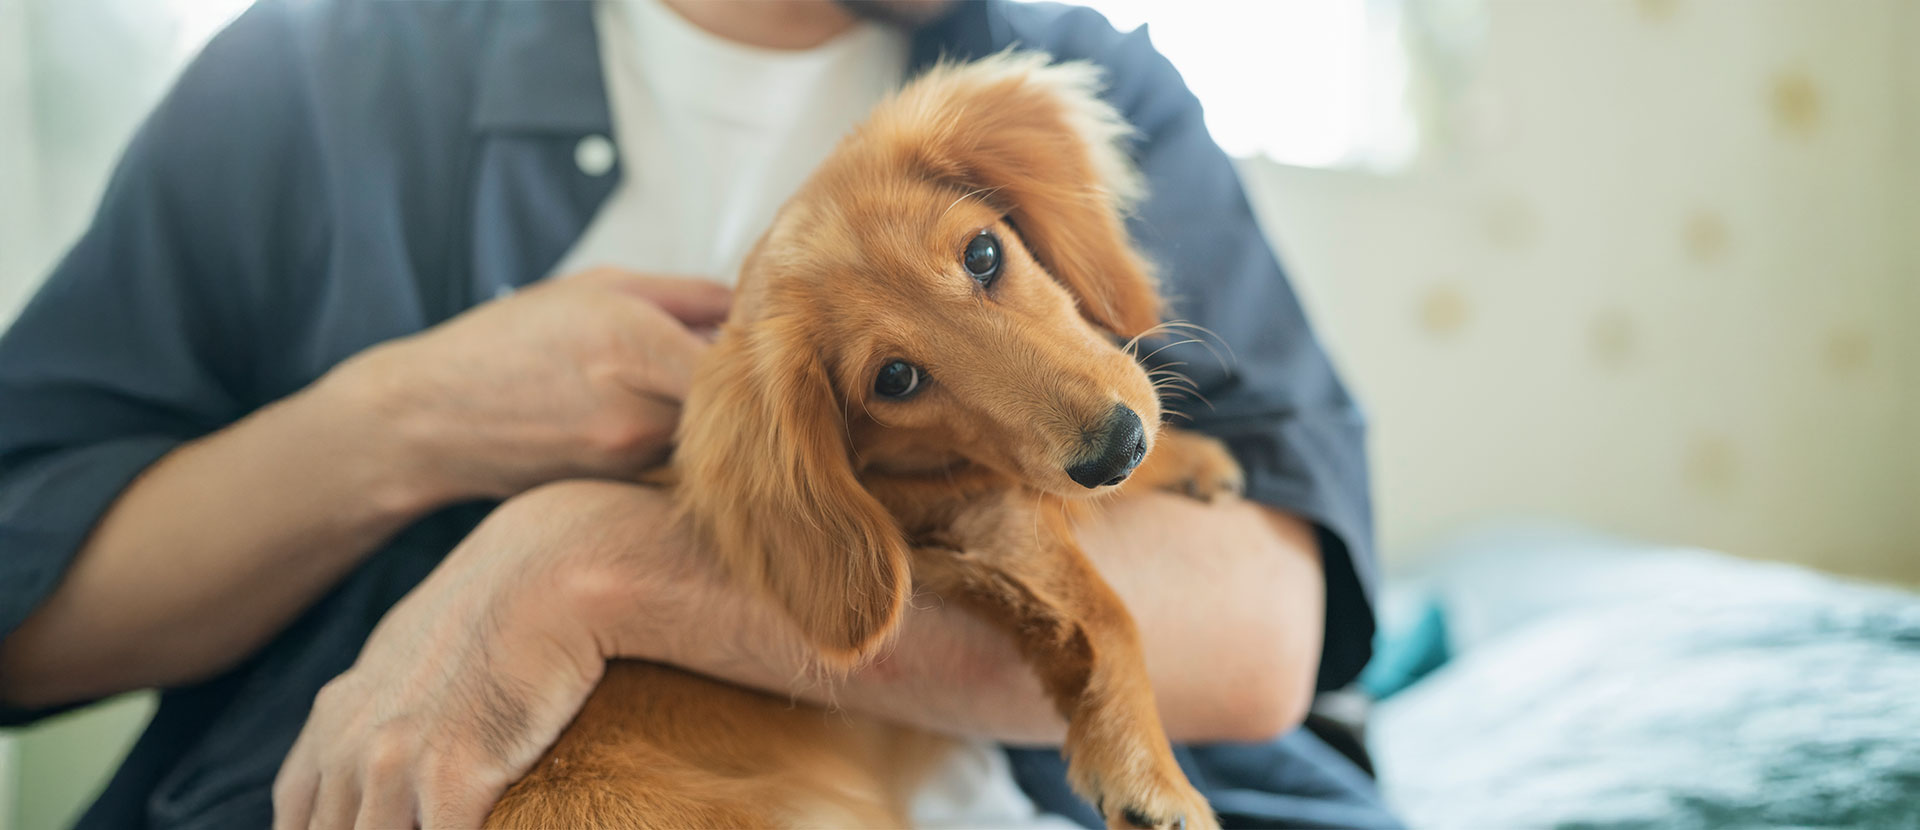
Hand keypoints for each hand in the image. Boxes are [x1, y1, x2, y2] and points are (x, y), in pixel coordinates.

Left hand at [271, 480, 698, 829]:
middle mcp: (350, 745)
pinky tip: (489, 826)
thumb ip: (388, 700)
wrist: (549, 571)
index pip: (296, 814)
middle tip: (414, 821)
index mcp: (337, 716)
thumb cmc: (502, 602)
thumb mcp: (414, 647)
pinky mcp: (452, 780)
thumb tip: (406, 728)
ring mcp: (394, 765)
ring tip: (448, 821)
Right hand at [321, 269, 730, 505]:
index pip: (742, 360)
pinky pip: (680, 463)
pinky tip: (670, 423)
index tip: (776, 336)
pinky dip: (688, 445)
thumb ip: (685, 295)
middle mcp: (638, 410)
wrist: (429, 422)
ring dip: (720, 418)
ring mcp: (630, 459)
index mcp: (633, 345)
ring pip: (711, 439)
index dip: (766, 350)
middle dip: (749, 386)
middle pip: (735, 404)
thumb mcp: (597, 289)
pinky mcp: (621, 489)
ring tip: (704, 390)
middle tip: (758, 363)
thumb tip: (752, 305)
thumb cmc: (509, 341)